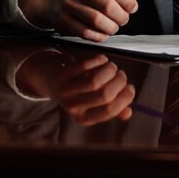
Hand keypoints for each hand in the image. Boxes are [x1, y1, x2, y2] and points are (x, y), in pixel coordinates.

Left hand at [15, 50, 134, 124]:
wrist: (48, 79)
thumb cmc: (77, 92)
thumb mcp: (90, 104)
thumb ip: (110, 109)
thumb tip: (128, 113)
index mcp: (83, 118)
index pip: (110, 110)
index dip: (125, 98)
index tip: (130, 88)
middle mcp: (73, 107)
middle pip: (105, 95)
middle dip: (119, 82)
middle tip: (121, 75)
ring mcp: (66, 90)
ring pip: (95, 80)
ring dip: (110, 70)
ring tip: (112, 67)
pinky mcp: (63, 73)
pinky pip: (86, 65)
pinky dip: (99, 60)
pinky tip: (102, 59)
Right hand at [20, 0, 137, 41]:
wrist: (49, 0)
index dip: (128, 1)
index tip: (132, 7)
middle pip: (108, 6)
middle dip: (122, 17)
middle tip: (123, 19)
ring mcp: (68, 5)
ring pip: (98, 21)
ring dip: (112, 28)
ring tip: (113, 27)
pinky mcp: (63, 21)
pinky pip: (87, 33)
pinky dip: (99, 36)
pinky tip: (102, 33)